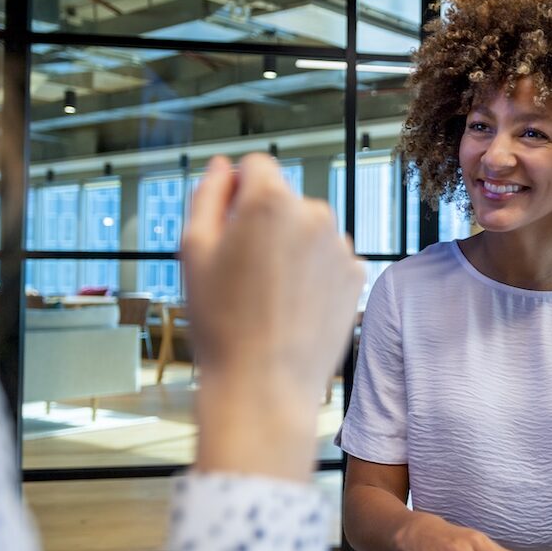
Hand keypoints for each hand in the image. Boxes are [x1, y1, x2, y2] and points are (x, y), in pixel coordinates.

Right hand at [184, 153, 364, 482]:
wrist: (265, 385)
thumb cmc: (221, 321)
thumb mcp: (194, 251)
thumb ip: (208, 196)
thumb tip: (224, 167)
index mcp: (271, 200)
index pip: (256, 165)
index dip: (237, 192)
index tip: (228, 230)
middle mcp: (315, 213)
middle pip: (285, 199)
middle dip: (266, 222)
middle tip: (243, 273)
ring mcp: (341, 245)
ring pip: (308, 230)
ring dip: (291, 247)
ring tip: (269, 295)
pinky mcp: (357, 274)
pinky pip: (329, 259)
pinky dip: (314, 273)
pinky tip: (294, 306)